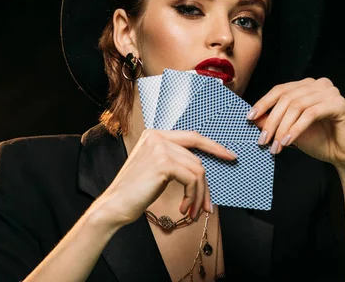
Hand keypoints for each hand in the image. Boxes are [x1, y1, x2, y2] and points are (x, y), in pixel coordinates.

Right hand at [97, 129, 236, 226]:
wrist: (115, 205)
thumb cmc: (135, 192)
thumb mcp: (155, 169)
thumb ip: (174, 160)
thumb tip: (202, 169)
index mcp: (154, 134)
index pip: (192, 136)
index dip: (213, 146)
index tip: (229, 156)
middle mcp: (157, 137)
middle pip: (197, 157)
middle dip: (205, 184)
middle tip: (208, 204)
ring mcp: (160, 148)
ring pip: (197, 170)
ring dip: (199, 195)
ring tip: (192, 211)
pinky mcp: (163, 163)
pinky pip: (192, 179)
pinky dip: (192, 197)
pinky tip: (183, 208)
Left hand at [247, 77, 344, 171]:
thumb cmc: (319, 140)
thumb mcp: (289, 130)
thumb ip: (273, 121)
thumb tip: (253, 117)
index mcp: (306, 86)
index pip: (280, 90)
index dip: (263, 103)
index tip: (249, 117)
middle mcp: (319, 84)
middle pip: (286, 98)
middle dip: (272, 121)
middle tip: (263, 140)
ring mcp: (330, 92)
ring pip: (296, 106)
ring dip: (282, 128)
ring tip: (275, 145)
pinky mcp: (339, 104)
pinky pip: (310, 114)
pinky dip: (296, 129)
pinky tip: (288, 141)